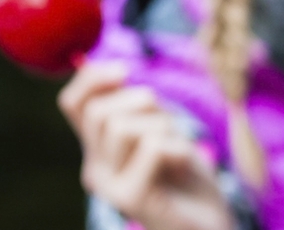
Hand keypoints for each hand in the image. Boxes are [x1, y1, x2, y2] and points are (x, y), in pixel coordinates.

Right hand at [59, 63, 232, 229]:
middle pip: (101, 111)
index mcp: (98, 149)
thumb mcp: (160, 129)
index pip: (72, 103)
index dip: (93, 79)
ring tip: (177, 151)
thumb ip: (135, 107)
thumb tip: (111, 68)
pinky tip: (184, 166)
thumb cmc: (188, 175)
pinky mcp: (129, 198)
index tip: (125, 71)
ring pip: (123, 127)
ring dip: (164, 127)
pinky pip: (150, 147)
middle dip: (144, 104)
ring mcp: (108, 187)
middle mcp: (95, 169)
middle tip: (169, 128)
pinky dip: (177, 147)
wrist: (210, 223)